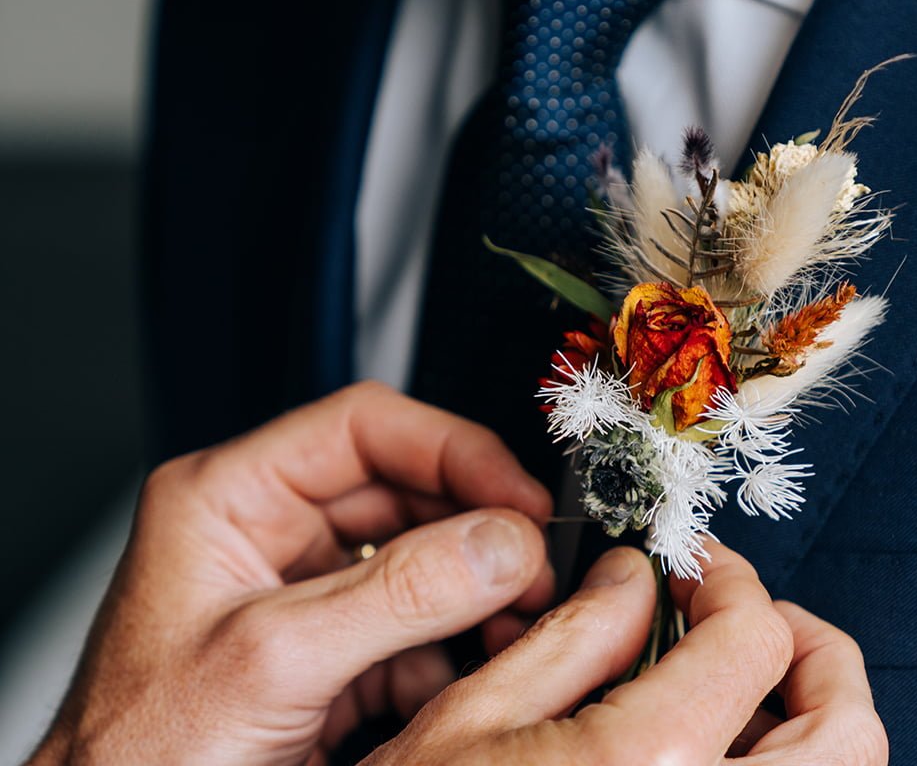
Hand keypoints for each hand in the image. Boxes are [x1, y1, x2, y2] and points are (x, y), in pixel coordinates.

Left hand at [29, 382, 553, 765]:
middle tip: (532, 567)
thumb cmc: (138, 753)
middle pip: (406, 495)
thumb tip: (500, 543)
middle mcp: (272, 535)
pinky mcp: (333, 654)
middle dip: (477, 532)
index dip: (451, 450)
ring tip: (516, 625)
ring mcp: (307, 597)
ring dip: (478, 596)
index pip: (362, 429)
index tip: (516, 495)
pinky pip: (420, 629)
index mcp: (230, 498)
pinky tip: (470, 678)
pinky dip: (457, 654)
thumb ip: (395, 595)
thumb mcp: (273, 660)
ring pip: (423, 563)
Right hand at [369, 542, 887, 764]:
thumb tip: (636, 580)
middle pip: (848, 730)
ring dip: (811, 720)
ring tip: (737, 689)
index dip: (731, 583)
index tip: (697, 572)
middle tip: (750, 622)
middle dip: (813, 654)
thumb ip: (572, 636)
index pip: (755, 640)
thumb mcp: (472, 720)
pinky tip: (712, 750)